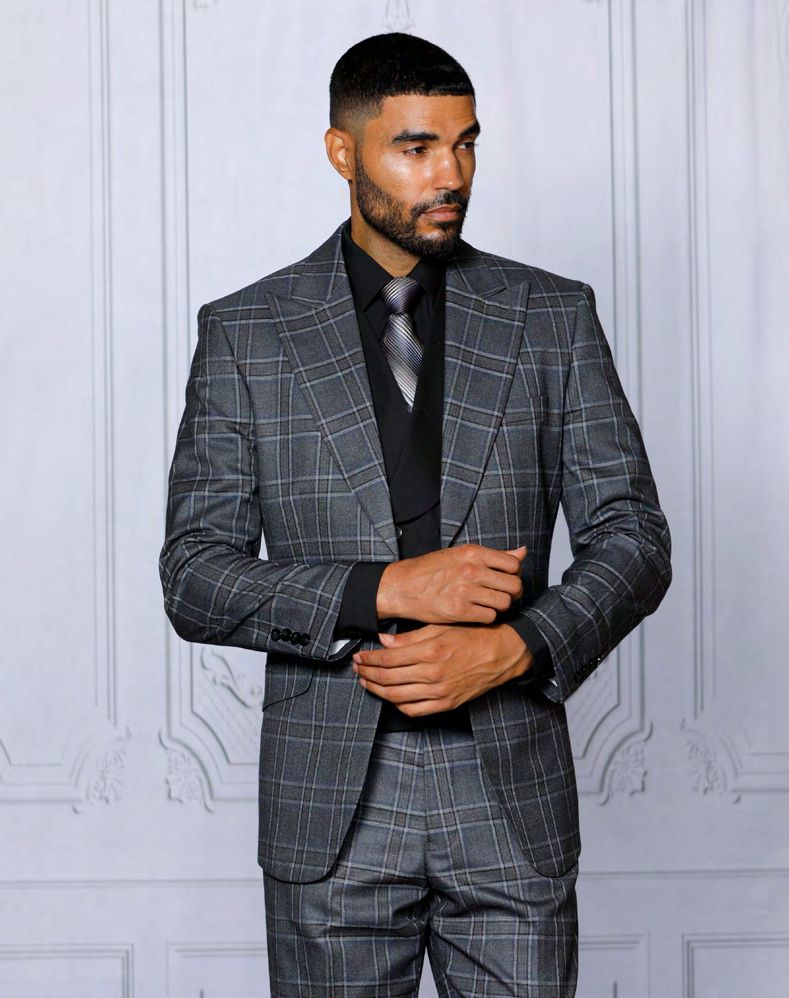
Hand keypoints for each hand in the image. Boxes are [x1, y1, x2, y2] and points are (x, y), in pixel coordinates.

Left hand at [352, 622, 531, 716]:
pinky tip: (390, 696)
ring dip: (377, 690)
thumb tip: (383, 641)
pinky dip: (398, 705)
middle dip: (367, 674)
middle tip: (357, 669)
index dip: (369, 659)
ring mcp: (440, 692)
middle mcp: (433, 673)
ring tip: (367, 683)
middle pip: (388, 678)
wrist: (501, 653)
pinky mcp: (447, 704)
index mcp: (430, 651)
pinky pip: (415, 710)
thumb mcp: (441, 627)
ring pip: (397, 697)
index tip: (360, 656)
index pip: (388, 658)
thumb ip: (410, 636)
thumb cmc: (472, 636)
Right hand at [376, 543, 526, 624]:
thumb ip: (493, 556)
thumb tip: (522, 552)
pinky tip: (476, 612)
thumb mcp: (460, 554)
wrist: (402, 587)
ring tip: (488, 604)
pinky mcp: (459, 611)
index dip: (514, 574)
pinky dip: (486, 617)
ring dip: (499, 606)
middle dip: (512, 593)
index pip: (513, 564)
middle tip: (502, 595)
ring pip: (504, 603)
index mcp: (473, 553)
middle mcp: (472, 570)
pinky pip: (489, 617)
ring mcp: (466, 591)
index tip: (505, 579)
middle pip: (514, 585)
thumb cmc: (430, 570)